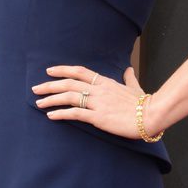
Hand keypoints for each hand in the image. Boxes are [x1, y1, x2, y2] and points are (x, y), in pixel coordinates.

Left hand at [30, 64, 156, 138]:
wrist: (151, 114)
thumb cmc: (144, 103)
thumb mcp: (135, 87)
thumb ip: (129, 78)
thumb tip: (129, 70)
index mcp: (105, 82)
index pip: (79, 71)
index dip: (62, 70)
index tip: (49, 71)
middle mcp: (98, 90)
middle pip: (68, 83)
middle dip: (50, 85)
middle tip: (36, 88)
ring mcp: (97, 103)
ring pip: (68, 97)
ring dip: (51, 99)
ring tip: (39, 102)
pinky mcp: (98, 117)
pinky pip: (75, 113)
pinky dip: (61, 113)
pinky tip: (51, 115)